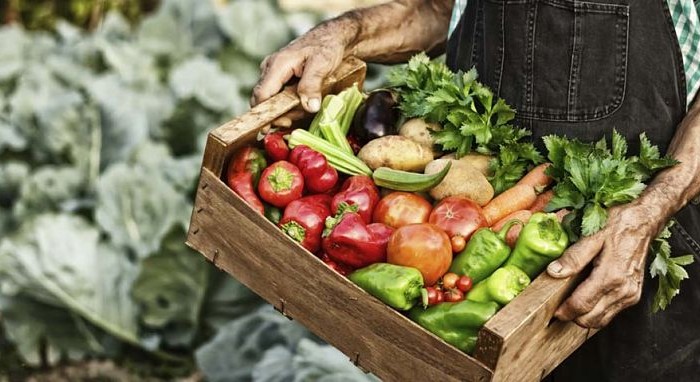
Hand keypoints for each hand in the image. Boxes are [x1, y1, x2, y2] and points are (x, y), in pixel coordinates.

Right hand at [251, 19, 355, 112]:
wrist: (331, 37)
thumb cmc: (326, 46)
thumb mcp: (322, 64)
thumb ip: (312, 85)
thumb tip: (309, 107)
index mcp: (277, 65)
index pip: (262, 94)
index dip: (264, 113)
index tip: (269, 128)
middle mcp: (270, 69)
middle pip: (264, 100)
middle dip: (278, 113)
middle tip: (293, 121)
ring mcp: (274, 73)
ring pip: (272, 100)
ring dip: (287, 109)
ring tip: (306, 106)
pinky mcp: (281, 78)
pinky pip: (280, 96)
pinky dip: (290, 104)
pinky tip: (304, 102)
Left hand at [546, 204, 660, 327]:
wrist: (643, 222)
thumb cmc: (618, 224)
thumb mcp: (592, 236)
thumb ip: (573, 257)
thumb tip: (554, 272)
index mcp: (611, 276)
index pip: (582, 305)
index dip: (564, 311)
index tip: (552, 311)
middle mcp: (623, 290)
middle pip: (591, 319)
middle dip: (572, 317)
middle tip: (558, 308)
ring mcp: (631, 295)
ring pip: (602, 320)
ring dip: (584, 318)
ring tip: (570, 306)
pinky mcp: (634, 295)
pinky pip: (612, 313)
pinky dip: (597, 313)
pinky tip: (587, 302)